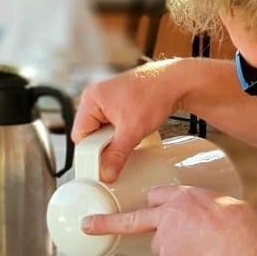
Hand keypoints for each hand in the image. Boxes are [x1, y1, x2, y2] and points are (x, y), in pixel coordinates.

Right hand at [71, 61, 191, 181]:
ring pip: (102, 131)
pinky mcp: (119, 104)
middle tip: (120, 147)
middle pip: (90, 134)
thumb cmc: (154, 93)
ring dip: (114, 139)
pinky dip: (121, 133)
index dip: (90, 152)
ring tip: (130, 135)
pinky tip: (133, 133)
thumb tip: (106, 173)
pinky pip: (112, 126)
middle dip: (104, 145)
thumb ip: (116, 155)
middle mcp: (96, 97)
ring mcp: (108, 100)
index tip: (102, 163)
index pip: (80, 135)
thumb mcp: (132, 131)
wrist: (176, 82)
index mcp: (91, 99)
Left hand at [82, 185, 256, 255]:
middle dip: (108, 223)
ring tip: (205, 254)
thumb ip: (206, 213)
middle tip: (88, 225)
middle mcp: (168, 215)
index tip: (144, 206)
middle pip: (134, 219)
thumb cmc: (243, 229)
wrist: (242, 250)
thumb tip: (208, 226)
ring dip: (177, 253)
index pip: (157, 195)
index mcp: (184, 197)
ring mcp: (165, 239)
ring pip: (164, 248)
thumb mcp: (226, 207)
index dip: (153, 203)